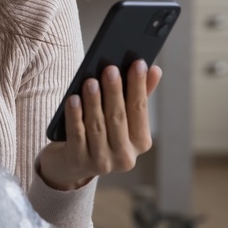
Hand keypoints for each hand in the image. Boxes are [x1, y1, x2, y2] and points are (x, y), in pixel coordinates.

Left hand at [37, 60, 162, 190]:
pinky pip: (77, 135)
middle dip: (114, 91)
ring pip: (97, 126)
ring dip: (93, 102)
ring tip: (90, 81)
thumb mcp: (121, 117)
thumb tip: (154, 69)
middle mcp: (125, 156)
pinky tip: (73, 99)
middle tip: (110, 69)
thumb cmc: (102, 132)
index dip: (139, 86)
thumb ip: (138, 95)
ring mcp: (102, 162)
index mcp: (140, 142)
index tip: (138, 63)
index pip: (140, 109)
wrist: (72, 163)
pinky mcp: (78, 161)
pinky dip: (75, 116)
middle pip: (118, 117)